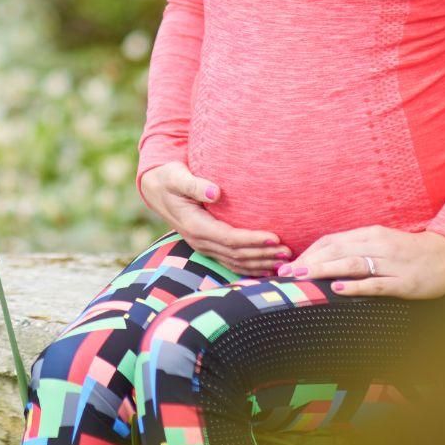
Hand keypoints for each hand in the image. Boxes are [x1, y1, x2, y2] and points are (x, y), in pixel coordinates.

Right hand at [139, 162, 291, 276]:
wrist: (156, 188)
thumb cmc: (169, 178)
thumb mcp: (176, 176)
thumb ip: (194, 184)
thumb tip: (215, 192)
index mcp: (194, 226)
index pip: (229, 238)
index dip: (252, 240)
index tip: (275, 237)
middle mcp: (199, 241)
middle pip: (236, 254)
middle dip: (263, 254)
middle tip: (288, 251)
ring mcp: (203, 246)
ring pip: (235, 262)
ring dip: (260, 263)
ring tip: (284, 261)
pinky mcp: (208, 246)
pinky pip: (231, 262)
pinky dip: (250, 267)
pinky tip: (267, 268)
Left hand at [273, 225, 444, 298]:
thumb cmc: (410, 250)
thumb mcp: (381, 243)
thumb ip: (357, 249)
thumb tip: (327, 259)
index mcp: (369, 234)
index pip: (331, 241)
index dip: (309, 252)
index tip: (289, 264)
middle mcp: (376, 245)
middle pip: (335, 251)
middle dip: (307, 262)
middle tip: (284, 273)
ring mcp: (390, 263)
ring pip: (351, 264)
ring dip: (323, 270)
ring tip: (301, 277)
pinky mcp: (404, 281)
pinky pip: (376, 283)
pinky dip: (356, 286)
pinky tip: (338, 289)